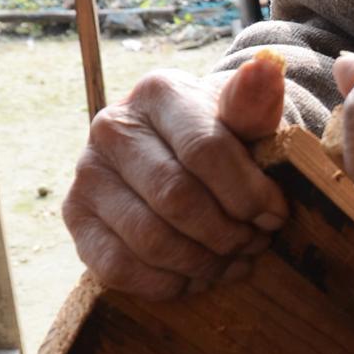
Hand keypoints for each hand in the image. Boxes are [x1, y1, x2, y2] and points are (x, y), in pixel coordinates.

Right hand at [63, 57, 288, 298]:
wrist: (185, 164)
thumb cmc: (225, 145)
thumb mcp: (247, 125)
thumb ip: (256, 107)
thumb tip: (267, 69)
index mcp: (158, 94)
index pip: (206, 151)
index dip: (249, 196)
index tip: (275, 216)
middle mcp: (111, 128)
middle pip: (178, 201)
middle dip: (228, 235)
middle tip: (254, 243)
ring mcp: (87, 176)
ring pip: (152, 241)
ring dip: (204, 264)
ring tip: (232, 261)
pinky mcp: (77, 222)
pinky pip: (120, 269)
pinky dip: (168, 284)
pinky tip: (196, 276)